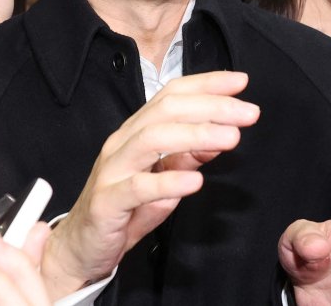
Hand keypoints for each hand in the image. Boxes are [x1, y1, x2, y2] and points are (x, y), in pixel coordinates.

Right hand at [41, 72, 259, 297]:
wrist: (82, 247)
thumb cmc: (124, 209)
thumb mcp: (164, 179)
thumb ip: (188, 156)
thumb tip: (221, 134)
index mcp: (135, 132)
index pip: (171, 95)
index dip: (206, 84)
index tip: (241, 82)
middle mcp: (122, 143)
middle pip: (166, 110)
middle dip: (211, 106)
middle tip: (248, 112)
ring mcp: (112, 170)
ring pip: (152, 139)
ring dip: (196, 134)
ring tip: (232, 137)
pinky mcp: (107, 202)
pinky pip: (138, 187)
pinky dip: (168, 181)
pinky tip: (195, 182)